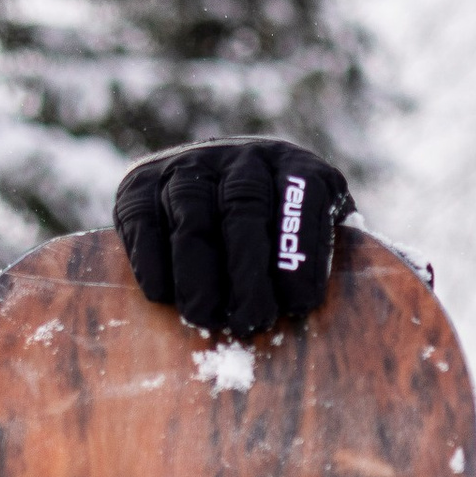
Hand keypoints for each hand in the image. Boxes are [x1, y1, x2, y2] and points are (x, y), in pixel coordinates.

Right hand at [112, 138, 354, 339]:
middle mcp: (243, 155)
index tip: (299, 307)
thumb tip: (334, 308)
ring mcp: (189, 162)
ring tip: (207, 318)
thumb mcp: (316, 236)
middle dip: (247, 273)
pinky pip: (144, 220)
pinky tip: (164, 296)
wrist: (212, 188)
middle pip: (244, 208)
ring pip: (192, 216)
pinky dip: (152, 261)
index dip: (300, 252)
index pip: (303, 196)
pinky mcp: (141, 180)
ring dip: (199, 274)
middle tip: (250, 321)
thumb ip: (324, 259)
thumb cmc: (279, 236)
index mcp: (297, 166)